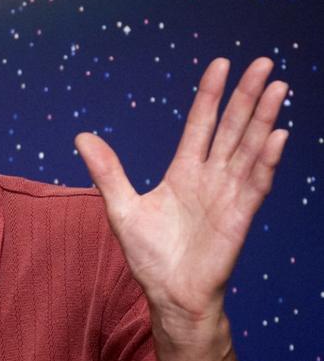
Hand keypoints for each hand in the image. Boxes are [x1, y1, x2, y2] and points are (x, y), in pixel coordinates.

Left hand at [75, 58, 288, 332]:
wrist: (170, 297)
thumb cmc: (150, 257)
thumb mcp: (121, 208)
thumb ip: (108, 171)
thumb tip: (82, 136)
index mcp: (184, 171)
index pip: (201, 122)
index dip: (211, 94)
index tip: (220, 64)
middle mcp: (211, 177)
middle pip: (232, 126)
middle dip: (247, 95)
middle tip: (263, 63)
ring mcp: (229, 195)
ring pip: (250, 147)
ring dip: (264, 118)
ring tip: (278, 87)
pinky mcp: (240, 217)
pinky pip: (256, 182)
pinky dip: (267, 159)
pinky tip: (277, 135)